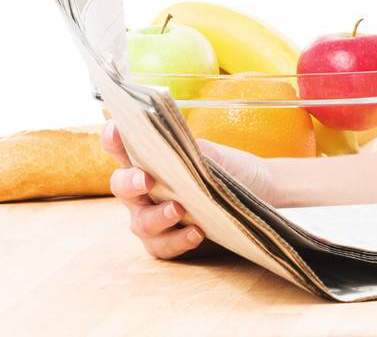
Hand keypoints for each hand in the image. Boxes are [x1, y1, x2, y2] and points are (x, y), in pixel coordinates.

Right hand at [101, 120, 278, 258]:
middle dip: (130, 183)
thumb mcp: (212, 155)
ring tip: (178, 209)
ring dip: (157, 216)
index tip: (115, 130)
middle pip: (122, 187)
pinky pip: (162, 246)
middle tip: (146, 180)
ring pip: (140, 223)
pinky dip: (177, 240)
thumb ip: (188, 151)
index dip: (113, 139)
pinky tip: (196, 232)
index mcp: (152, 162)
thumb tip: (170, 147)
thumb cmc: (231, 170)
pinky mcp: (169, 243)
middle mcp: (145, 191)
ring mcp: (154, 219)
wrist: (262, 193)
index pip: (125, 149)